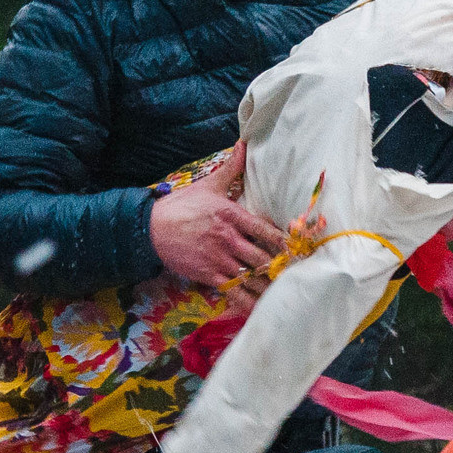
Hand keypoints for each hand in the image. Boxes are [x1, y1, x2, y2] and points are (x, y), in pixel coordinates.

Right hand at [149, 143, 285, 304]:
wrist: (151, 229)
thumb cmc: (181, 206)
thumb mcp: (208, 185)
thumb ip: (231, 168)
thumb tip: (244, 144)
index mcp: (232, 215)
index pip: (266, 230)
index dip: (286, 242)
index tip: (301, 249)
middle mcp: (228, 238)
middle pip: (263, 257)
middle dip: (282, 268)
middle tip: (300, 275)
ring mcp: (219, 259)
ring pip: (251, 277)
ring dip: (270, 286)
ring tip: (287, 293)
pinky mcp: (208, 275)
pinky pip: (234, 291)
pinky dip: (248, 301)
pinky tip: (260, 308)